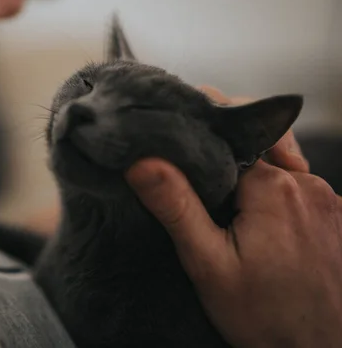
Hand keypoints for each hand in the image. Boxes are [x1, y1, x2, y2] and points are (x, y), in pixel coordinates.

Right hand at [126, 89, 341, 346]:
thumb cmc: (265, 316)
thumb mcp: (208, 264)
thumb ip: (176, 207)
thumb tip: (142, 162)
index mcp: (273, 186)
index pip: (226, 146)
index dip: (202, 158)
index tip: (187, 176)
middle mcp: (309, 185)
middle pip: (254, 158)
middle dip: (230, 176)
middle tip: (213, 213)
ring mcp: (331, 202)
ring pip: (279, 175)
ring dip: (256, 190)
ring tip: (239, 229)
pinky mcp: (340, 219)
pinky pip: (301, 195)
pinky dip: (280, 205)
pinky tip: (267, 238)